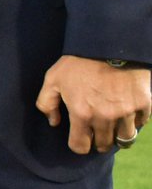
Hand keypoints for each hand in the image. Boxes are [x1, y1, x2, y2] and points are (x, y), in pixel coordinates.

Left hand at [35, 55, 151, 153]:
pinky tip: (127, 113)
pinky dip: (135, 121)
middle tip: (96, 133)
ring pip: (125, 138)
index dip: (78, 144)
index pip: (80, 146)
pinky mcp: (144, 104)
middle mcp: (105, 117)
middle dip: (98, 141)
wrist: (108, 43)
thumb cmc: (78, 61)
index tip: (80, 139)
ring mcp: (126, 112)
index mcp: (81, 113)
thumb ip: (47, 102)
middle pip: (103, 144)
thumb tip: (53, 122)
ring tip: (113, 127)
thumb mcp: (53, 78)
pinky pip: (141, 123)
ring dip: (118, 136)